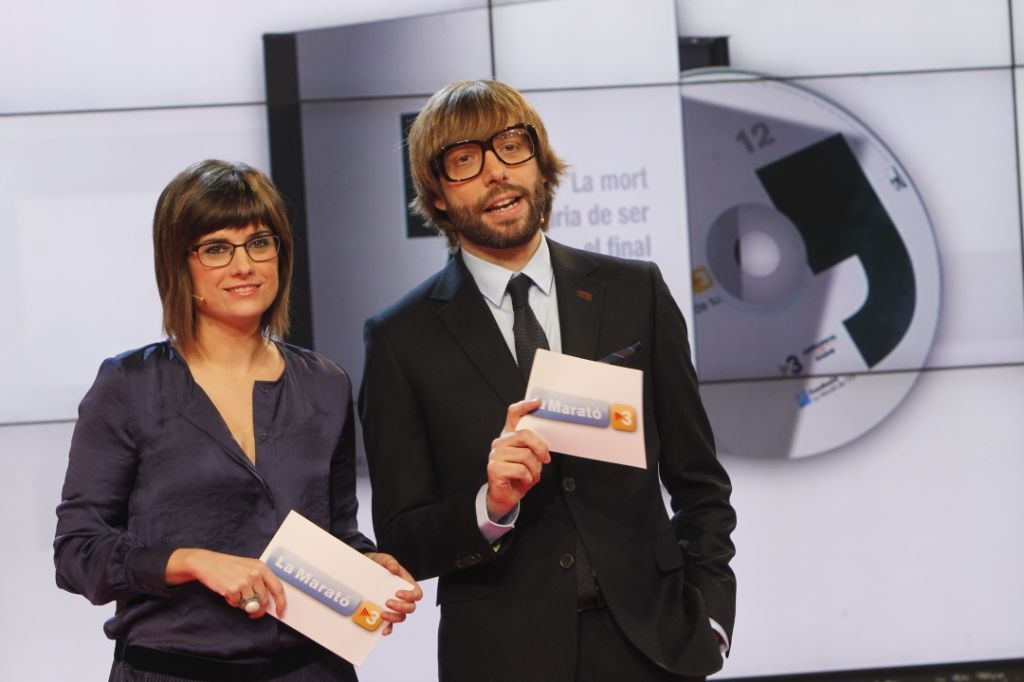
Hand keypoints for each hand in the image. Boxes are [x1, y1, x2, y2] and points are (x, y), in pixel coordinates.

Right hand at [165, 548, 286, 618]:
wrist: (207, 563)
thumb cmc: (229, 567)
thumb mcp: (249, 567)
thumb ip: (260, 582)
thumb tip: (267, 603)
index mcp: (262, 567)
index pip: (277, 588)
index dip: (281, 602)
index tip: (281, 612)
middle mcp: (255, 574)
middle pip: (263, 600)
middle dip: (258, 609)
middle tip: (252, 612)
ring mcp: (244, 581)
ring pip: (250, 604)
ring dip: (242, 603)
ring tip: (235, 592)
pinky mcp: (233, 589)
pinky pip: (236, 604)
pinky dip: (232, 601)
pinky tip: (227, 591)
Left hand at [364, 552, 423, 635]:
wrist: (364, 570)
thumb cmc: (378, 564)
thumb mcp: (383, 559)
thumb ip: (389, 562)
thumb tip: (394, 568)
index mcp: (406, 584)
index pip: (417, 594)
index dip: (411, 596)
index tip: (398, 593)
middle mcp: (403, 598)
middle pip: (410, 608)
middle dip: (400, 607)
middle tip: (387, 603)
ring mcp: (394, 607)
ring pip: (401, 617)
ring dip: (394, 618)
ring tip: (382, 614)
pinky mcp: (385, 613)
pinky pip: (390, 625)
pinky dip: (388, 629)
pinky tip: (382, 630)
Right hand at [485, 399, 550, 518]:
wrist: (505, 497)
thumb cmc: (518, 477)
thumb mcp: (528, 458)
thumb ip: (533, 447)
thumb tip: (545, 445)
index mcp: (508, 436)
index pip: (513, 414)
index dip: (525, 406)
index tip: (538, 403)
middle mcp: (500, 442)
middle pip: (525, 435)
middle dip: (540, 448)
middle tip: (545, 459)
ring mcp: (495, 454)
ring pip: (526, 455)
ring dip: (534, 470)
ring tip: (532, 476)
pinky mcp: (494, 468)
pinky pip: (520, 469)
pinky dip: (527, 478)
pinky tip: (524, 481)